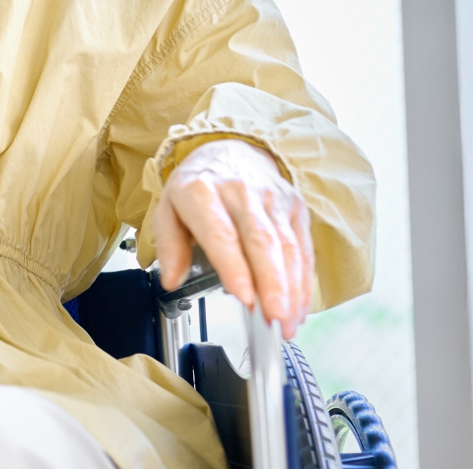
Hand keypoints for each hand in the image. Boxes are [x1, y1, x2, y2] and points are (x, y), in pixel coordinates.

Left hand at [156, 139, 313, 337]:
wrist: (229, 149)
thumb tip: (171, 280)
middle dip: (271, 283)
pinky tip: (298, 307)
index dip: (234, 266)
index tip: (243, 296)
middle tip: (274, 317)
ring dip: (290, 290)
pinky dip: (303, 282)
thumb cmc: (198, 186)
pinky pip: (302, 248)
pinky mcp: (294, 208)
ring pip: (287, 247)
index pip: (221, 233)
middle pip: (261, 241)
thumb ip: (169, 246)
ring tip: (286, 323)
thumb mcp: (169, 209)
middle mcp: (240, 192)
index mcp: (202, 191)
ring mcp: (272, 199)